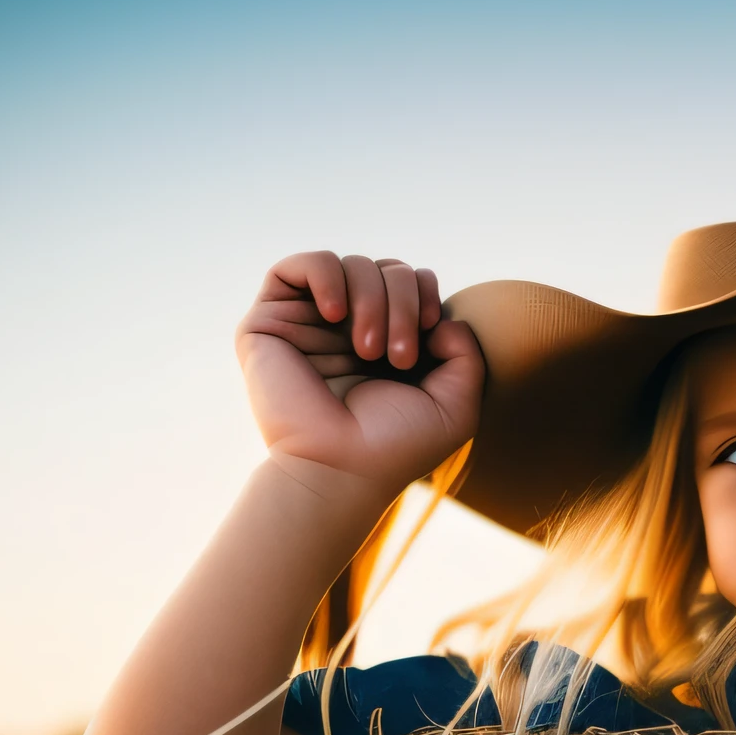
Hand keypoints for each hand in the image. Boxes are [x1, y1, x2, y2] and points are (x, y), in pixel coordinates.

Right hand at [236, 252, 483, 493]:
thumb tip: (446, 319)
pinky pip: (299, 265)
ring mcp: (310, 323)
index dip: (427, 294)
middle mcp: (348, 328)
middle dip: (404, 302)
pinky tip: (336, 314)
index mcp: (387, 339)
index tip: (431, 335)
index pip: (411, 281)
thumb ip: (466, 354)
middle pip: (387, 269)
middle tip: (398, 356)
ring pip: (351, 264)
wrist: (339, 470)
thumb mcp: (456, 405)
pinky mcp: (270, 323)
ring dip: (372, 299)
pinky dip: (327, 276)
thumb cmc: (394, 446)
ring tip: (369, 350)